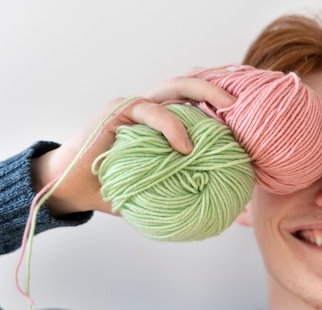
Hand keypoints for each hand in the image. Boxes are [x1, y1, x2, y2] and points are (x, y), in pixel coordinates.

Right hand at [31, 74, 235, 215]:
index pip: (196, 100)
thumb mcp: (156, 187)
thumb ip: (181, 188)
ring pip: (174, 88)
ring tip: (229, 110)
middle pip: (191, 85)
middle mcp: (151, 107)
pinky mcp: (118, 112)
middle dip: (220, 87)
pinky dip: (173, 126)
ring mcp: (134, 106)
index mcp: (162, 120)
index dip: (220, 99)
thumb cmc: (116, 187)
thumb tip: (221, 212)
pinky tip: (186, 146)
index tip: (249, 108)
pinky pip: (152, 112)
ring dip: (205, 94)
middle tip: (245, 102)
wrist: (72, 188)